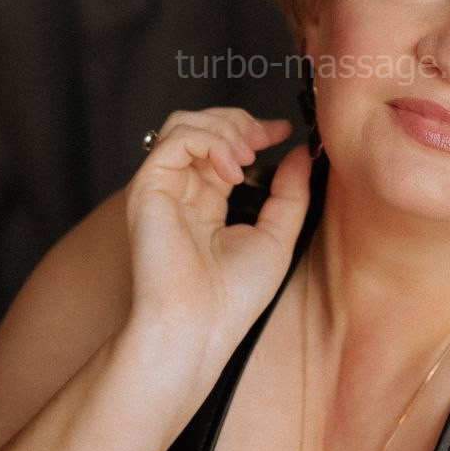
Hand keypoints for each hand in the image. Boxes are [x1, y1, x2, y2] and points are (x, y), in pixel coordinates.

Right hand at [123, 108, 311, 375]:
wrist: (197, 328)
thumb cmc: (231, 298)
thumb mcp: (277, 237)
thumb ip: (290, 192)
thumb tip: (300, 153)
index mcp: (208, 203)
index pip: (224, 149)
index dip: (252, 130)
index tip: (283, 131)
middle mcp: (183, 192)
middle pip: (202, 126)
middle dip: (239, 122)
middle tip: (267, 137)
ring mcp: (164, 188)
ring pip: (184, 124)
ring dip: (224, 128)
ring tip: (247, 155)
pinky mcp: (149, 188)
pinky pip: (175, 140)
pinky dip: (209, 141)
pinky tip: (232, 169)